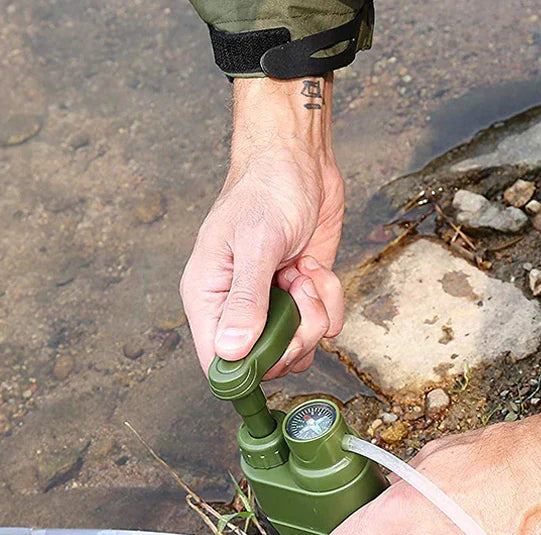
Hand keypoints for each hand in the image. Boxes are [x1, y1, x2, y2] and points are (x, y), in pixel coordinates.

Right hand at [180, 76, 345, 376]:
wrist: (300, 158)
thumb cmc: (266, 189)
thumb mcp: (256, 243)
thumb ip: (245, 300)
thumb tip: (230, 352)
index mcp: (210, 297)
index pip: (217, 362)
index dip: (248, 369)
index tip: (275, 349)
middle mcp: (238, 308)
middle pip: (268, 362)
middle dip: (295, 336)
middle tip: (299, 296)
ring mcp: (274, 304)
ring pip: (300, 346)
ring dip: (315, 315)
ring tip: (306, 273)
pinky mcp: (303, 296)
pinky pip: (324, 324)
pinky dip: (330, 299)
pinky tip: (315, 267)